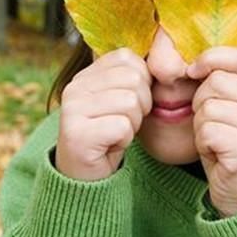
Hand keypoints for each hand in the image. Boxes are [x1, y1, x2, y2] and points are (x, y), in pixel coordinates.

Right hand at [56, 48, 151, 180]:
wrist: (86, 178)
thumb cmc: (110, 136)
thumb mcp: (120, 100)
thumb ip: (132, 78)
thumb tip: (164, 58)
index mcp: (85, 75)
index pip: (127, 57)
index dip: (142, 81)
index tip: (129, 104)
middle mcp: (75, 87)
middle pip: (133, 79)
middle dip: (141, 105)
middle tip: (124, 123)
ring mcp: (72, 110)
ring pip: (130, 102)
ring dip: (133, 124)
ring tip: (116, 134)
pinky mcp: (77, 134)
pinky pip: (122, 126)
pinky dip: (124, 139)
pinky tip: (110, 145)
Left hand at [187, 47, 236, 216]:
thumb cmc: (228, 147)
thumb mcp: (228, 109)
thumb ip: (218, 83)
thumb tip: (189, 62)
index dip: (210, 58)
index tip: (193, 71)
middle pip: (215, 82)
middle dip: (201, 104)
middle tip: (213, 127)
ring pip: (208, 108)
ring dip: (201, 128)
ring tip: (216, 143)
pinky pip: (207, 131)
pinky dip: (203, 144)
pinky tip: (217, 155)